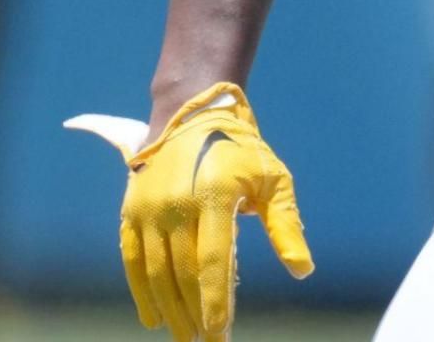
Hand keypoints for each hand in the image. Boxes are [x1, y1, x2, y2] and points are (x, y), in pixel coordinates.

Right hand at [66, 83, 312, 340]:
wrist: (194, 114)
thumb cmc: (242, 150)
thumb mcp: (274, 181)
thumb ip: (285, 226)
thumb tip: (302, 270)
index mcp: (213, 197)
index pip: (212, 262)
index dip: (215, 301)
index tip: (221, 332)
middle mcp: (175, 205)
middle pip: (183, 274)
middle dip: (195, 314)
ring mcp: (149, 209)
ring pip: (157, 272)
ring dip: (170, 309)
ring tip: (185, 337)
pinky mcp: (131, 211)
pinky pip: (132, 259)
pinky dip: (141, 291)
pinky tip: (152, 317)